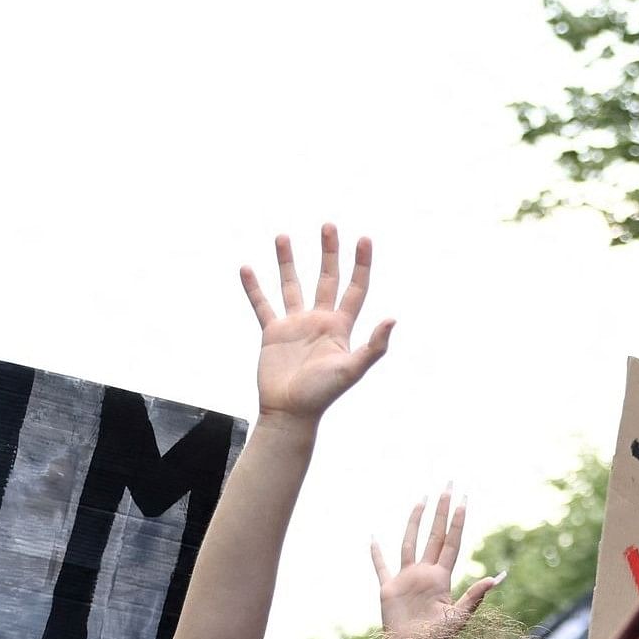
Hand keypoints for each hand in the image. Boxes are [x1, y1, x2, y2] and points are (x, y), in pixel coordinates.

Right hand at [242, 227, 392, 420]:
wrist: (290, 412)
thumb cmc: (322, 394)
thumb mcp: (351, 370)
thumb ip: (373, 346)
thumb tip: (392, 319)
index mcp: (340, 326)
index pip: (354, 288)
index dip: (361, 264)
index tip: (363, 238)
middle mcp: (319, 320)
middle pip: (326, 278)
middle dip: (329, 252)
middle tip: (328, 226)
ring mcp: (295, 325)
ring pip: (291, 285)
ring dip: (287, 261)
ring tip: (282, 236)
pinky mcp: (273, 333)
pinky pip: (262, 305)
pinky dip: (254, 287)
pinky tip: (246, 268)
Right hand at [373, 489, 500, 638]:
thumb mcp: (458, 618)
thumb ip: (475, 596)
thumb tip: (496, 577)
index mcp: (442, 577)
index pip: (452, 542)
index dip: (458, 521)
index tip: (465, 500)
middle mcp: (425, 573)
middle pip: (435, 534)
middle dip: (441, 510)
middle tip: (448, 485)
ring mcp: (406, 579)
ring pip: (410, 542)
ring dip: (415, 521)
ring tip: (420, 499)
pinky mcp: (389, 590)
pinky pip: (381, 567)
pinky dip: (376, 554)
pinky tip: (373, 538)